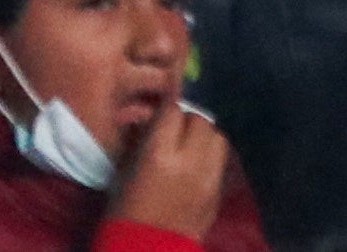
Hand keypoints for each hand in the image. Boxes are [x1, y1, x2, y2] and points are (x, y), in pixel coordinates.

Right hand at [113, 101, 236, 245]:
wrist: (148, 247)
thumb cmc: (125, 207)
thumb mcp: (125, 166)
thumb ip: (141, 137)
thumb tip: (148, 114)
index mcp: (159, 154)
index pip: (173, 110)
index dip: (166, 109)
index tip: (159, 114)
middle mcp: (189, 162)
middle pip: (200, 120)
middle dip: (186, 121)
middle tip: (174, 131)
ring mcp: (209, 179)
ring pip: (217, 137)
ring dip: (203, 136)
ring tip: (189, 145)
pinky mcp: (218, 193)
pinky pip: (221, 161)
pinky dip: (210, 156)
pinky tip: (196, 164)